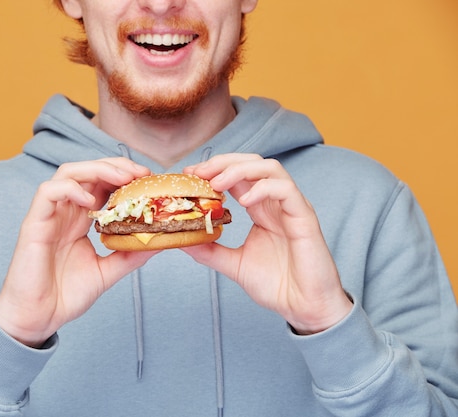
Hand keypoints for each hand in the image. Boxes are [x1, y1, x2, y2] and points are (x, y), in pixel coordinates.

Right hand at [0, 158, 156, 346]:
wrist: (38, 318)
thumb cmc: (65, 295)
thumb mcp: (107, 272)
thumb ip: (128, 255)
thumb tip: (158, 242)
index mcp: (79, 220)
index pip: (101, 184)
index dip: (123, 176)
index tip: (148, 179)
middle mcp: (65, 212)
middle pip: (87, 171)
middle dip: (115, 167)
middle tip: (140, 173)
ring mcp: (49, 216)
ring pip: (68, 174)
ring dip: (96, 169)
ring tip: (121, 178)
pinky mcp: (34, 223)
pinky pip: (47, 192)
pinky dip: (70, 189)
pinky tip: (89, 200)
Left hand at [183, 154, 351, 333]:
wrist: (305, 308)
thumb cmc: (278, 286)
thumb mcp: (235, 264)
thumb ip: (210, 251)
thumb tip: (183, 240)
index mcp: (261, 210)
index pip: (237, 176)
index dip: (214, 170)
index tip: (190, 175)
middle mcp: (276, 203)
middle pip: (252, 163)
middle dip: (223, 162)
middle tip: (198, 172)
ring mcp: (291, 207)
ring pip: (269, 169)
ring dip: (240, 169)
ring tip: (217, 183)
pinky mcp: (304, 217)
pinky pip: (286, 190)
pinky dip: (263, 188)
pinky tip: (244, 201)